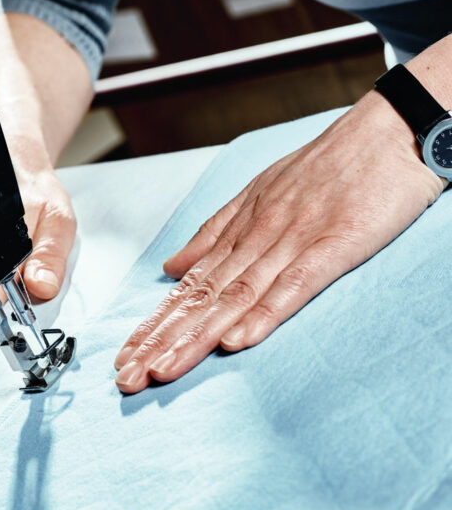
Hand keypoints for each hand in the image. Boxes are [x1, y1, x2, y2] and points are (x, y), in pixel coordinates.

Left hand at [114, 92, 444, 392]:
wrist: (381, 132)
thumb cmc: (323, 166)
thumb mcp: (257, 194)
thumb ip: (213, 233)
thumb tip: (171, 266)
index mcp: (237, 232)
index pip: (187, 287)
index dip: (155, 324)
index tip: (127, 356)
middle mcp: (254, 240)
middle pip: (199, 299)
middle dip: (161, 341)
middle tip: (129, 377)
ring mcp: (291, 243)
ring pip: (233, 298)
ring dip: (196, 337)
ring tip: (163, 370)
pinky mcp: (332, 247)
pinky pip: (294, 286)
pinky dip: (264, 315)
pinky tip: (237, 342)